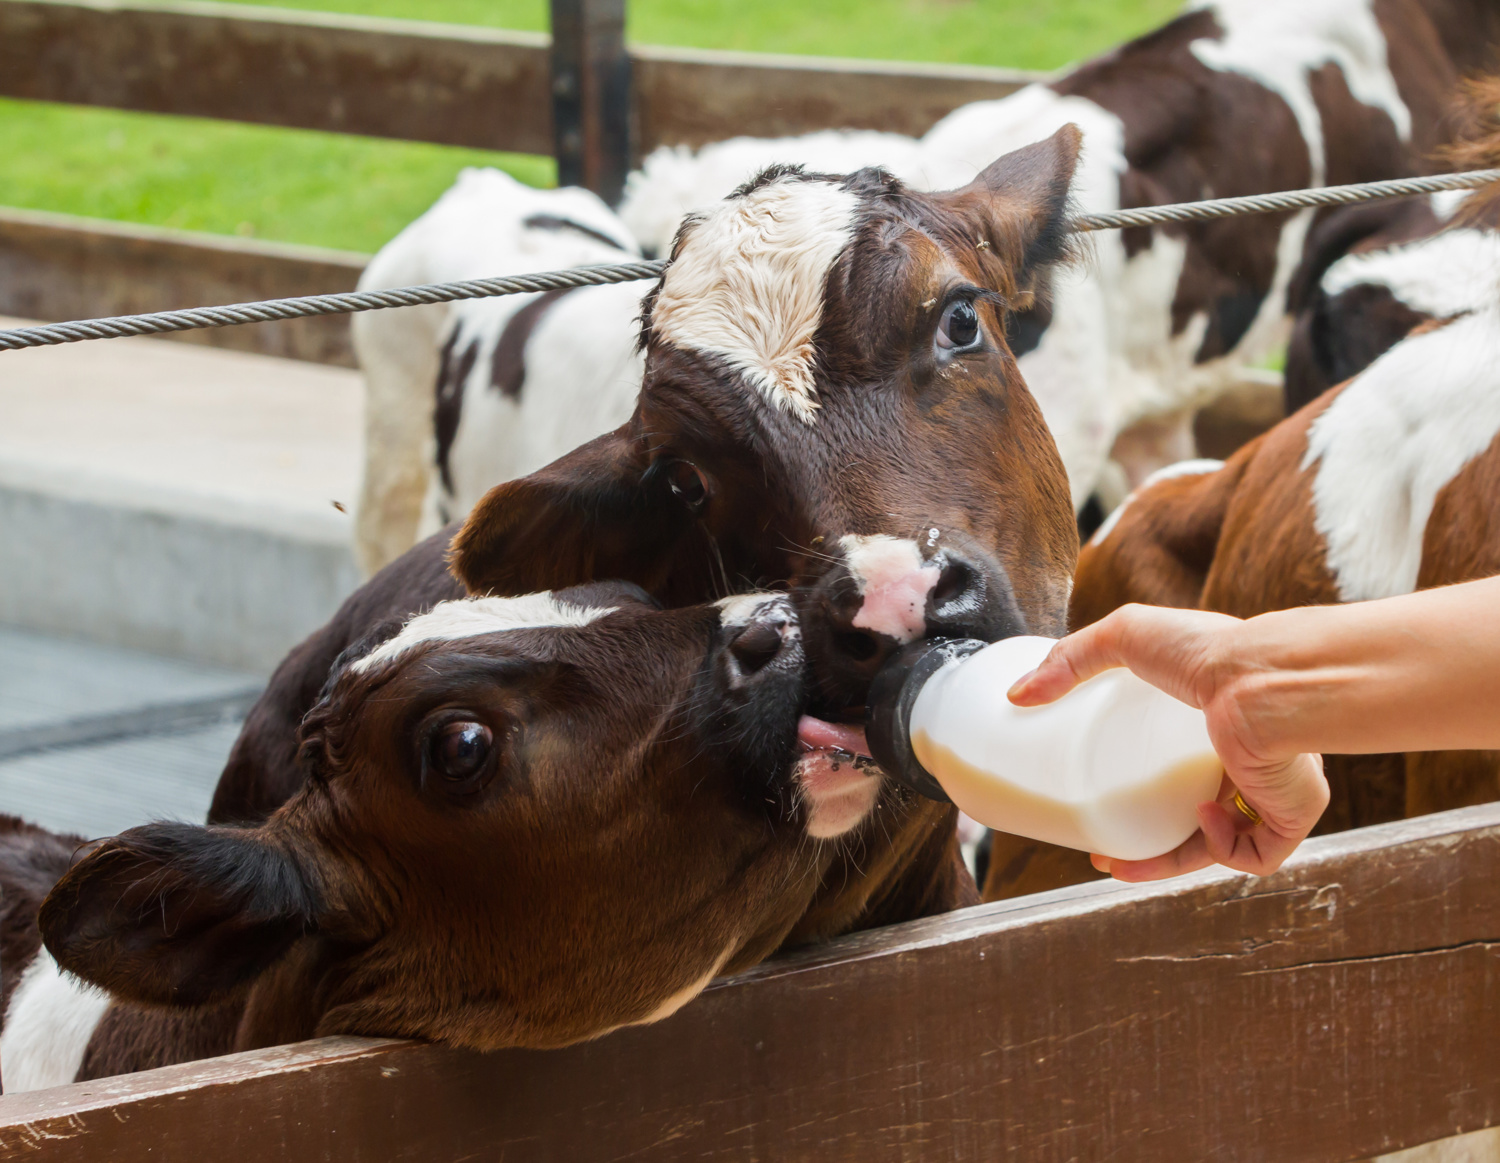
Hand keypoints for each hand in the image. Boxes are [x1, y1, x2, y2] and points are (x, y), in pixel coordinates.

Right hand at [1007, 604, 1328, 880]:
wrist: (1263, 681)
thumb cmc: (1207, 650)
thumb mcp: (1125, 635)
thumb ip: (1069, 657)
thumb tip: (1018, 695)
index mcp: (1220, 715)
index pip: (1178, 763)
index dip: (1137, 790)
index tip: (1095, 805)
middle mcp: (1251, 753)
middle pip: (1194, 812)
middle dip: (1147, 844)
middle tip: (1102, 853)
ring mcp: (1273, 787)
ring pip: (1223, 845)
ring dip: (1172, 862)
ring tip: (1121, 866)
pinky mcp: (1291, 814)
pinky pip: (1256, 854)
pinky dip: (1224, 849)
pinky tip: (1203, 820)